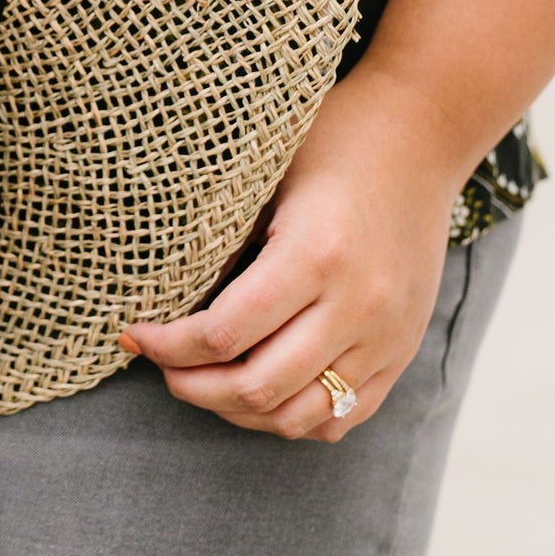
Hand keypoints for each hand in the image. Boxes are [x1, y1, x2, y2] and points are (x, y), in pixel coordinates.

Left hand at [116, 64, 468, 441]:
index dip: (166, 346)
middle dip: (191, 386)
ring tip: (202, 382)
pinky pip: (341, 418)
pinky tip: (256, 392)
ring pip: (297, 417)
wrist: (420, 137)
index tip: (134, 333)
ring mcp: (386, 336)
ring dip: (236, 410)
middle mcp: (357, 305)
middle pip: (257, 388)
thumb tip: (165, 306)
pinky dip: (290, 417)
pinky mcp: (402, 350)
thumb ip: (223, 248)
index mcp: (315, 255)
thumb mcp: (265, 181)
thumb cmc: (331, 144)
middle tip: (160, 364)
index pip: (224, 334)